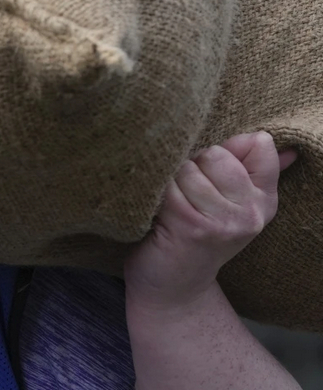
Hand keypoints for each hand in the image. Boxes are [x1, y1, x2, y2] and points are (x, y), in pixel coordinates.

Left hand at [124, 131, 295, 310]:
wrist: (173, 286)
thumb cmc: (193, 232)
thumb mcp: (226, 199)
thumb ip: (244, 164)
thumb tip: (265, 135)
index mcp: (263, 199)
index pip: (259, 145)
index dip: (225, 149)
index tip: (211, 172)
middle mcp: (251, 212)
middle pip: (215, 153)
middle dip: (191, 164)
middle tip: (184, 194)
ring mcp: (224, 221)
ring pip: (188, 168)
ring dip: (170, 180)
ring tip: (171, 204)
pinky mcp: (192, 226)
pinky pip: (168, 185)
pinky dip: (156, 193)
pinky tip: (159, 213)